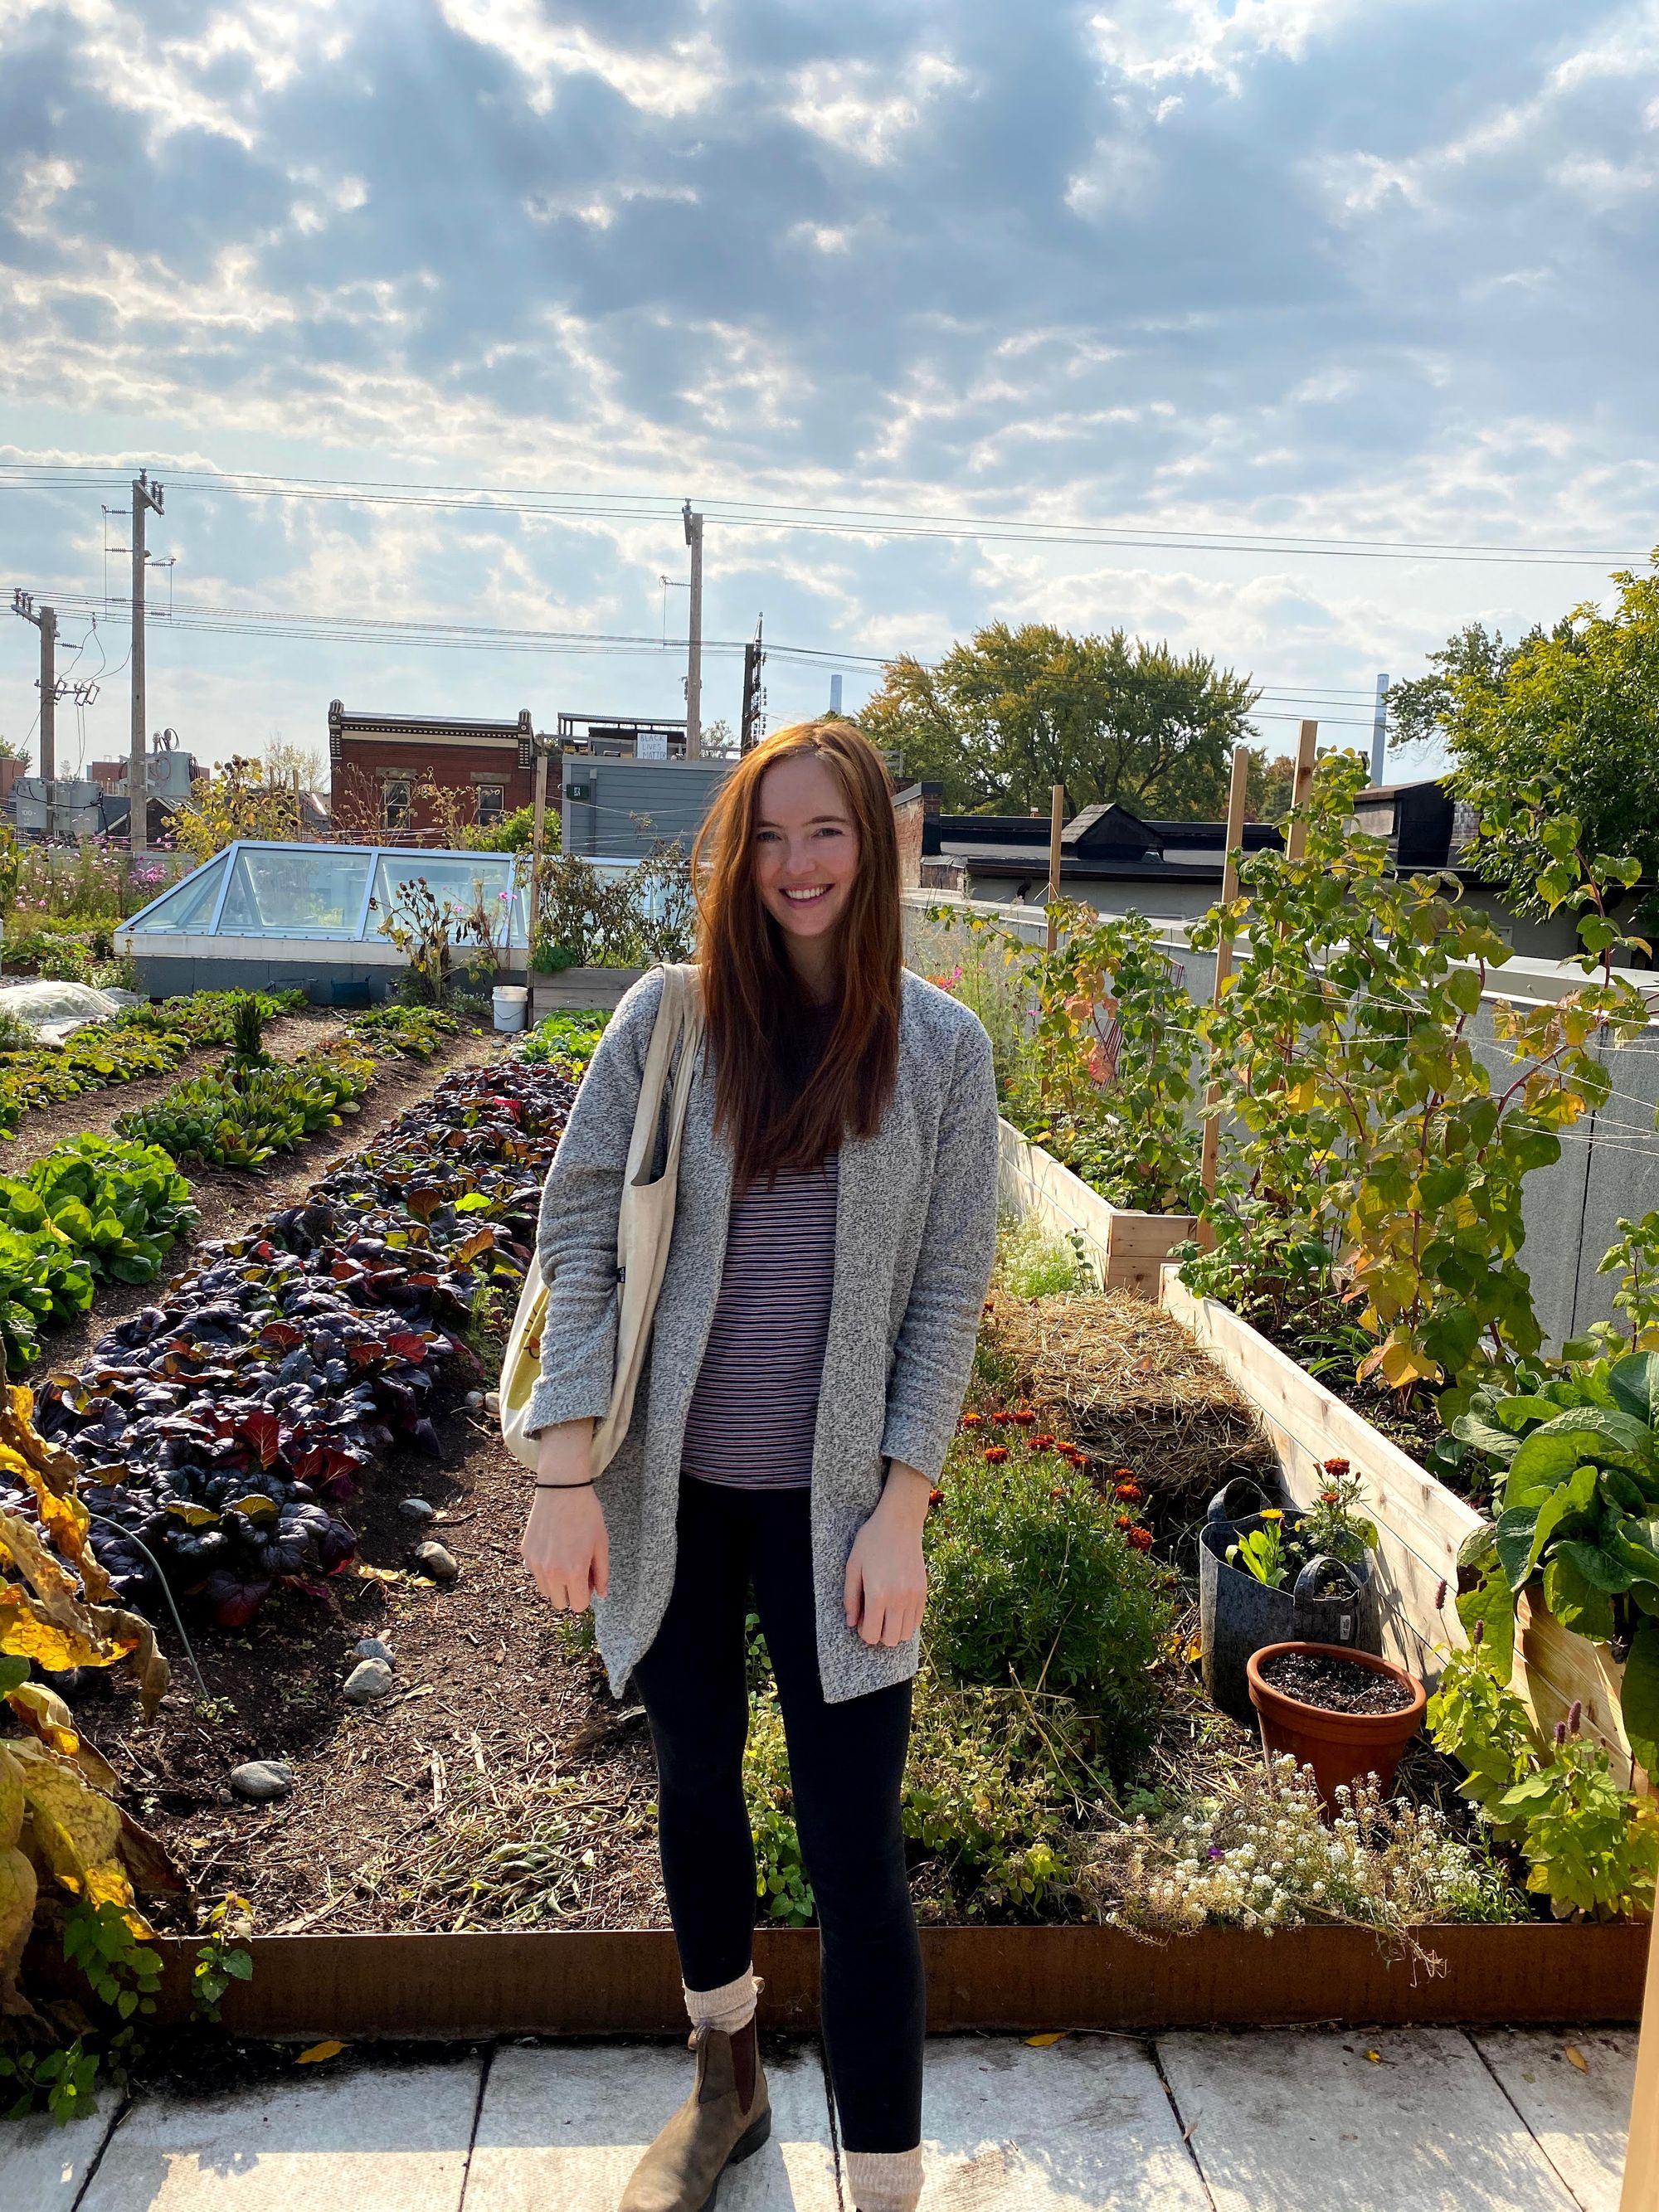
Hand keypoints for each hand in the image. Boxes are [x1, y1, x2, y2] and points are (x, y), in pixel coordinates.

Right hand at [520, 1420, 607, 1612]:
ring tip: (565, 1560)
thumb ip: (602, 1573)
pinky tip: (554, 1549)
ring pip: (546, 1591)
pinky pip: (535, 1573)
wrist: (562, 1488)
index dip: (587, 1596)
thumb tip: (602, 1594)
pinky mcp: (526, 1553)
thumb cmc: (586, 1514)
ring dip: (556, 1583)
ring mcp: (535, 1563)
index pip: (578, 1605)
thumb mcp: (601, 1544)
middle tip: (578, 1572)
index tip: (589, 1582)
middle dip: (570, 1593)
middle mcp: (551, 1572)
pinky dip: (544, 1570)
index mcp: (573, 1571)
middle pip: (560, 1603)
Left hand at [844, 1461, 930, 1647]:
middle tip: (872, 1617)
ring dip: (893, 1629)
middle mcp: (898, 1598)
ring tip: (885, 1613)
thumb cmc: (871, 1541)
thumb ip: (850, 1598)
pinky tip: (897, 1606)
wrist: (899, 1522)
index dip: (864, 1633)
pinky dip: (906, 1620)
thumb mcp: (853, 1566)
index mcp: (877, 1594)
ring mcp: (913, 1595)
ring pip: (906, 1633)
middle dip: (879, 1634)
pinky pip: (917, 1620)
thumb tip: (851, 1623)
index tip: (861, 1621)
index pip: (872, 1635)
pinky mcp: (923, 1590)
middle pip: (890, 1640)